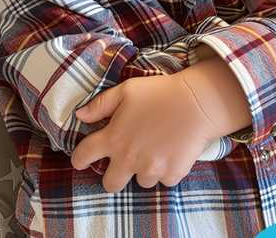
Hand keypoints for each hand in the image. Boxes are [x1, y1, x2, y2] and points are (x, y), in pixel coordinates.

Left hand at [69, 74, 217, 192]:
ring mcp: (152, 170)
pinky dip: (165, 171)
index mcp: (113, 139)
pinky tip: (170, 153)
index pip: (84, 156)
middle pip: (111, 184)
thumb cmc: (159, 93)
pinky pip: (163, 181)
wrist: (197, 104)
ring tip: (152, 151)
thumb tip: (80, 115)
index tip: (79, 161)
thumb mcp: (124, 91)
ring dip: (142, 171)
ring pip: (140, 182)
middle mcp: (129, 159)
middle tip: (121, 165)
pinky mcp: (173, 174)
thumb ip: (100, 105)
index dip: (78, 160)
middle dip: (112, 177)